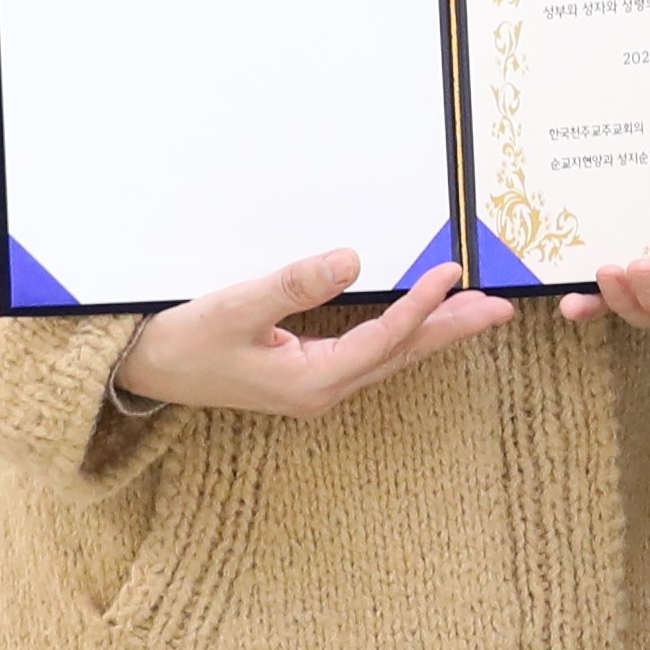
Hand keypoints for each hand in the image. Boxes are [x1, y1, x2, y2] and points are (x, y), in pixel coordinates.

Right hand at [114, 253, 509, 418]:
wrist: (146, 371)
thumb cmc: (185, 340)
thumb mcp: (235, 307)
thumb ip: (294, 284)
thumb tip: (351, 259)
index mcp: (310, 382)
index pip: (383, 340)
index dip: (421, 306)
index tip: (452, 274)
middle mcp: (322, 391)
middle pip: (401, 356)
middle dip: (452, 330)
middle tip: (502, 309)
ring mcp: (316, 387)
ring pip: (390, 357)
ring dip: (433, 332)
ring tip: (477, 311)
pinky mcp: (308, 376)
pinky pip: (371, 354)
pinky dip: (402, 334)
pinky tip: (420, 321)